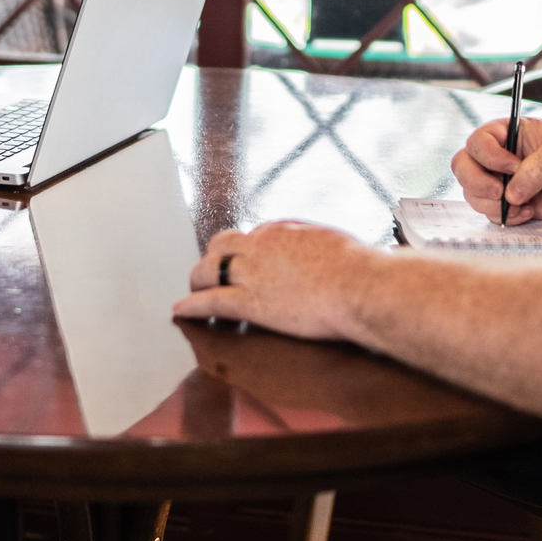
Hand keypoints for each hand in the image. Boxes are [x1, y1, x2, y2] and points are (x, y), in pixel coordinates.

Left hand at [172, 222, 370, 340]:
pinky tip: (181, 309)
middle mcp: (261, 246)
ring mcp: (254, 273)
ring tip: (193, 291)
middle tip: (213, 273)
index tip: (248, 264)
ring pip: (208, 269)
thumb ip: (316, 242)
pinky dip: (192, 304)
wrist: (360, 287)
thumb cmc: (358, 268)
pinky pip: (212, 300)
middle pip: (221, 245)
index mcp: (282, 231)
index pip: (252, 237)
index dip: (247, 253)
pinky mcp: (252, 302)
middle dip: (214, 259)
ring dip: (198, 280)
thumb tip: (317, 248)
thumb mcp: (334, 242)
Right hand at [451, 116, 541, 223]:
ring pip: (474, 193)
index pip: (478, 141)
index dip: (488, 155)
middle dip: (476, 182)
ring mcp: (505, 181)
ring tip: (523, 205)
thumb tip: (510, 193)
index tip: (512, 166)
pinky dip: (506, 217)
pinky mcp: (514, 204)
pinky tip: (530, 212)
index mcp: (510, 133)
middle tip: (499, 192)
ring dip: (492, 204)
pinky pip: (493, 213)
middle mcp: (502, 157)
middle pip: (464, 167)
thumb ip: (533, 172)